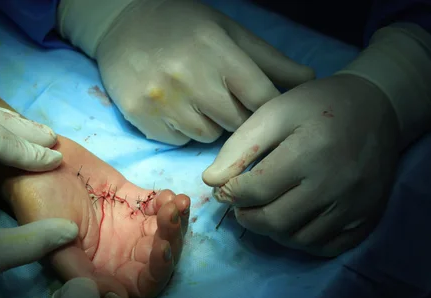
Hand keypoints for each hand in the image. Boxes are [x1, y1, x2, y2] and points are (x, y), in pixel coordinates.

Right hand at [3, 136, 189, 297]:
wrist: (31, 162)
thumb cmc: (38, 206)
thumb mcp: (56, 246)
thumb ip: (85, 275)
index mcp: (104, 268)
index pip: (143, 282)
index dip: (158, 271)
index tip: (162, 248)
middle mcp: (120, 249)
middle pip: (160, 254)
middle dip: (172, 238)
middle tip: (171, 215)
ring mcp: (127, 223)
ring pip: (163, 229)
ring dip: (175, 219)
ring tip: (175, 202)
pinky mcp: (130, 199)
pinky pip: (158, 205)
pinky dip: (167, 201)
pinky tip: (165, 194)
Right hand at [94, 0, 314, 144]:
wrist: (122, 24)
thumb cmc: (183, 25)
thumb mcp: (228, 31)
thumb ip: (268, 59)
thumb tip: (308, 81)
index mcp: (217, 51)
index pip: (261, 98)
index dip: (270, 109)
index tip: (271, 112)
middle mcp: (189, 76)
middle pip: (236, 123)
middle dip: (238, 115)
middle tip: (225, 98)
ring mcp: (162, 99)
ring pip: (208, 136)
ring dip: (210, 124)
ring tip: (197, 100)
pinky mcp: (141, 116)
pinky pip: (178, 140)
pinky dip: (182, 129)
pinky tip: (174, 107)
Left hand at [202, 74, 399, 256]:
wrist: (377, 107)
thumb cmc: (318, 106)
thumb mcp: (275, 112)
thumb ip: (240, 146)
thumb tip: (211, 181)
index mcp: (309, 151)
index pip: (256, 190)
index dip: (230, 194)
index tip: (224, 189)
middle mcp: (336, 183)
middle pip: (276, 221)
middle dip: (247, 217)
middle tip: (240, 206)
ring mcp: (355, 204)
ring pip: (299, 240)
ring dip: (272, 232)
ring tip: (264, 212)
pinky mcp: (367, 217)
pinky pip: (326, 247)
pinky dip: (302, 241)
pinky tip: (292, 222)